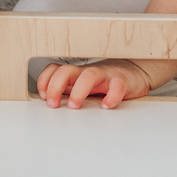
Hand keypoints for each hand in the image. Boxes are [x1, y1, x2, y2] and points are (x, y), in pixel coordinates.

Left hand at [36, 59, 153, 109]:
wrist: (133, 74)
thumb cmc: (104, 83)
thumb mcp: (83, 87)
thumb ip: (69, 93)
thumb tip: (51, 106)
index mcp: (76, 74)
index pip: (54, 70)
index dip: (45, 81)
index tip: (43, 96)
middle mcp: (88, 72)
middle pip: (66, 71)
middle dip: (55, 86)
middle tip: (53, 104)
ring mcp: (105, 75)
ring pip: (89, 76)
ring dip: (78, 91)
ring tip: (74, 106)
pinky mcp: (122, 81)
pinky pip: (117, 86)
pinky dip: (111, 96)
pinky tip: (106, 106)